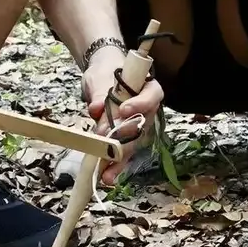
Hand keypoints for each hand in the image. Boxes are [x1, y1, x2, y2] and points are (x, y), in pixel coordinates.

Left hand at [82, 50, 165, 185]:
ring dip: (118, 159)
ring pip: (132, 144)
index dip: (140, 104)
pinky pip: (122, 152)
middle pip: (141, 126)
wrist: (101, 75)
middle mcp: (147, 110)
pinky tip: (106, 175)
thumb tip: (96, 109)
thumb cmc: (105, 71)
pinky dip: (113, 163)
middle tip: (109, 147)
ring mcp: (137, 126)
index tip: (124, 109)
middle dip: (124, 140)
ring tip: (106, 174)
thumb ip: (100, 92)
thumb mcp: (100, 77)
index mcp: (148, 87)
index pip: (152, 95)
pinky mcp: (125, 137)